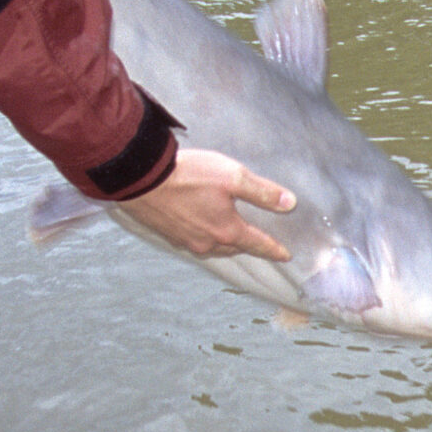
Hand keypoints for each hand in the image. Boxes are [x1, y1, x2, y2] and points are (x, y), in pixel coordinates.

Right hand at [113, 146, 293, 261]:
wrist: (142, 179)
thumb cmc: (189, 175)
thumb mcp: (233, 177)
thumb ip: (262, 192)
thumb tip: (289, 204)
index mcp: (227, 231)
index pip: (258, 244)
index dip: (274, 249)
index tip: (286, 256)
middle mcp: (207, 242)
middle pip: (235, 248)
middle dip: (248, 246)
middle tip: (258, 242)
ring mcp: (186, 241)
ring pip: (213, 248)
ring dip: (225, 244)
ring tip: (232, 237)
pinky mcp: (168, 234)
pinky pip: (194, 241)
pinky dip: (204, 238)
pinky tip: (201, 228)